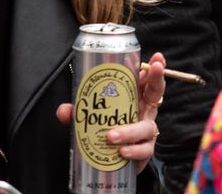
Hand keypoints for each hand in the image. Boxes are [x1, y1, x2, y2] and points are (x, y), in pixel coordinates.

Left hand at [56, 51, 166, 173]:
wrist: (113, 164)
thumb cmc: (107, 131)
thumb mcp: (93, 119)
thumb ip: (79, 114)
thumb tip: (64, 110)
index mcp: (136, 99)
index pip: (147, 79)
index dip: (154, 68)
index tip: (156, 58)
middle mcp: (144, 112)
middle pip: (157, 92)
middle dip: (157, 79)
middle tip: (153, 70)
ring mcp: (146, 132)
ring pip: (147, 127)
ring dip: (131, 130)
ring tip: (111, 135)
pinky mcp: (143, 152)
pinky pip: (144, 150)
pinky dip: (134, 151)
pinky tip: (122, 152)